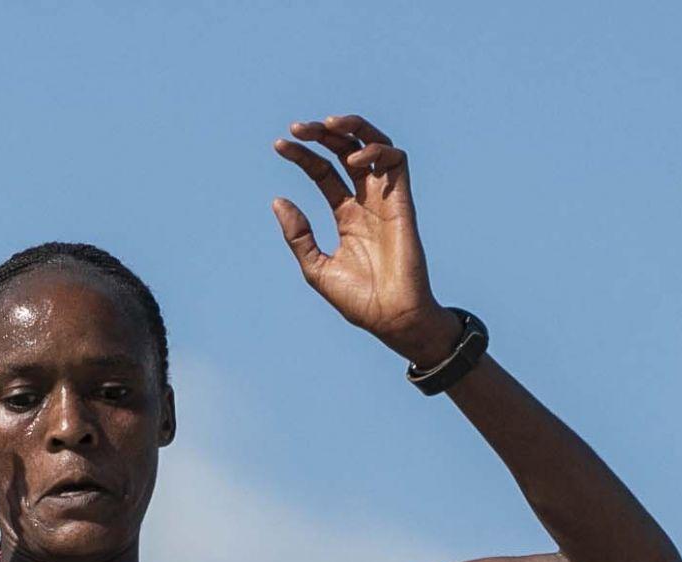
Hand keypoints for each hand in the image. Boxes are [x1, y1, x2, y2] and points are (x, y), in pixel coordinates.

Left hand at [272, 114, 460, 363]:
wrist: (391, 316)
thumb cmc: (358, 299)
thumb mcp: (316, 267)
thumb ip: (298, 235)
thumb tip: (278, 200)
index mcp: (346, 214)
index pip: (323, 172)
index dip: (303, 156)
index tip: (279, 145)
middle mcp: (366, 201)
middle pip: (346, 151)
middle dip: (323, 134)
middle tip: (298, 128)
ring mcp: (386, 199)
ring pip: (374, 145)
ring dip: (352, 128)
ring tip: (326, 126)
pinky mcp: (403, 202)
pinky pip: (397, 161)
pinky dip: (376, 150)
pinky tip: (353, 160)